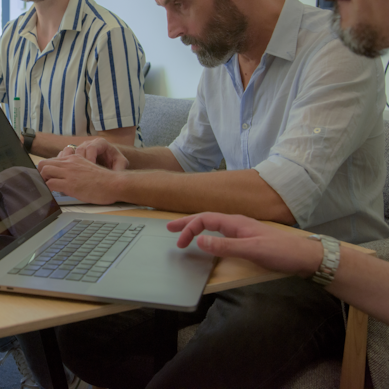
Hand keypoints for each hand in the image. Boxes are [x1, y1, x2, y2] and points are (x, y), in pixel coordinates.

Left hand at [37, 154, 120, 204]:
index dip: (45, 169)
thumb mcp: (87, 167)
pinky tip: (50, 194)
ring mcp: (69, 173)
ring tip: (46, 189)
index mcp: (73, 158)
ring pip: (44, 171)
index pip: (51, 160)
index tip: (44, 178)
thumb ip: (76, 168)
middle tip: (43, 184)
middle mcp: (69, 163)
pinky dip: (47, 189)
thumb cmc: (103, 180)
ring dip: (42, 181)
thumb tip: (66, 176)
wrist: (113, 183)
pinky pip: (50, 184)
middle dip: (40, 174)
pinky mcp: (70, 184)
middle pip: (44, 163)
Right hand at [58, 138, 128, 170]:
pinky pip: (67, 157)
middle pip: (80, 149)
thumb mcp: (121, 164)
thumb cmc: (115, 162)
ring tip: (75, 176)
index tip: (91, 171)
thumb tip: (116, 175)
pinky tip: (69, 175)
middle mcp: (89, 143)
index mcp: (100, 143)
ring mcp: (81, 148)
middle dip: (79, 163)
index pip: (91, 148)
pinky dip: (67, 165)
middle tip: (81, 175)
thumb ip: (119, 168)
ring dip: (72, 165)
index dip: (89, 159)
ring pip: (71, 153)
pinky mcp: (75, 154)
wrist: (111, 161)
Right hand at [167, 213, 321, 277]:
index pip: (205, 219)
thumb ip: (225, 246)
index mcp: (235, 222)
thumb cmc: (280, 252)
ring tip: (183, 232)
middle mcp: (237, 223)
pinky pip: (221, 232)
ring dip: (196, 227)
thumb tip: (199, 240)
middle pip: (206, 218)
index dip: (189, 228)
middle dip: (187, 223)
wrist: (305, 256)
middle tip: (170, 228)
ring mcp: (242, 230)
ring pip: (213, 224)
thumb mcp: (251, 250)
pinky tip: (208, 240)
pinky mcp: (247, 238)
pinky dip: (208, 233)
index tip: (179, 242)